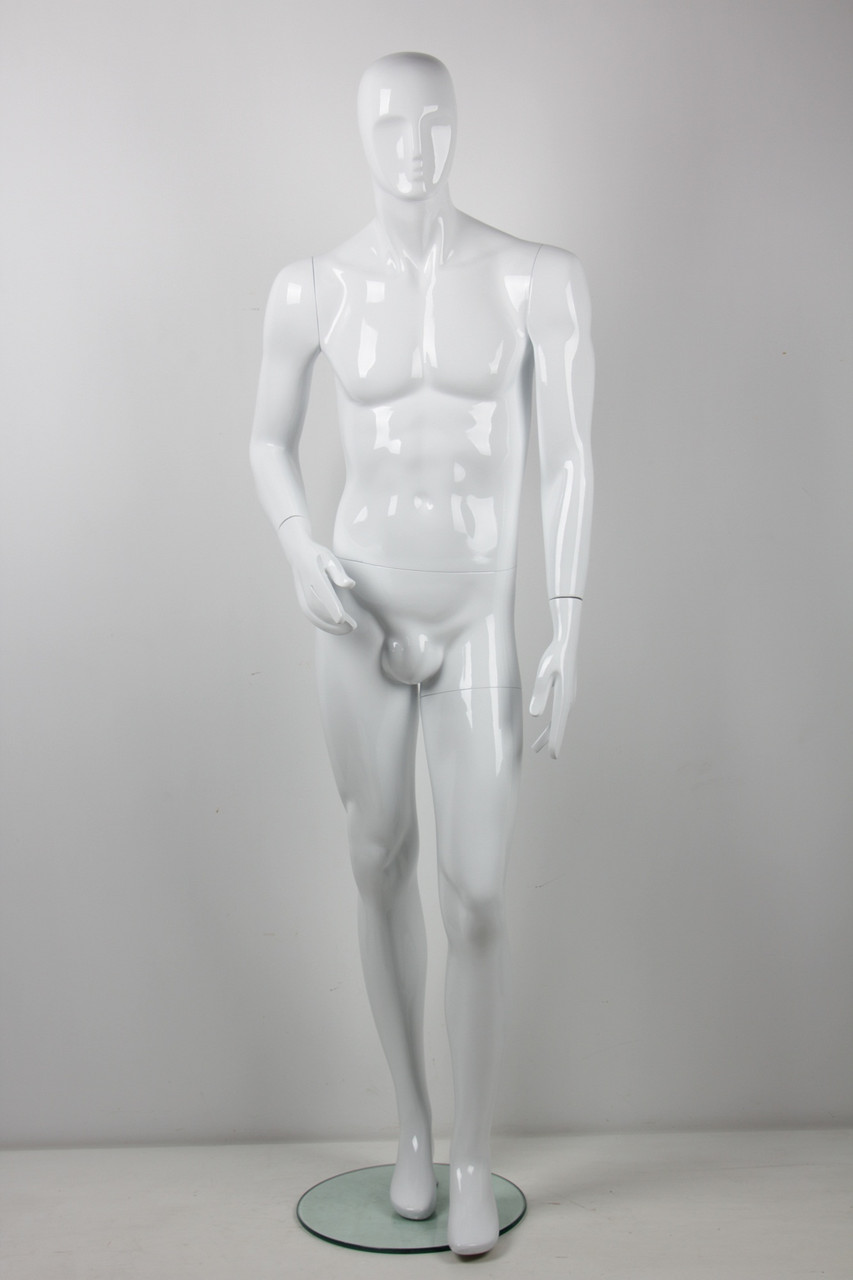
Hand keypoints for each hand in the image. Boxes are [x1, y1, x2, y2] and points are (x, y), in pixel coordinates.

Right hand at [278, 518, 356, 634]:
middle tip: (353, 627)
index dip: (332, 606)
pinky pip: (309, 614)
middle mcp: (305, 584)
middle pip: (318, 607)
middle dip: (334, 620)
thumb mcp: (331, 559)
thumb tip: (350, 585)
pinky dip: (321, 623)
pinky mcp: (301, 598)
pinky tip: (334, 627)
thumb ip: (339, 573)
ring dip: (328, 625)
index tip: (342, 619)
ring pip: (312, 614)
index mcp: (313, 573)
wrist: (297, 551)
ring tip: (346, 630)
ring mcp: (300, 592)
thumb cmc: (318, 555)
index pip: (324, 592)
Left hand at [528, 598, 580, 758]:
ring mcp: (568, 697)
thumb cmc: (554, 657)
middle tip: (547, 757)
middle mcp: (569, 700)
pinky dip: (551, 723)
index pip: (558, 724)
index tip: (553, 756)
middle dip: (552, 741)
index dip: (555, 741)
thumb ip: (540, 694)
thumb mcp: (543, 674)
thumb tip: (536, 715)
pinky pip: (557, 713)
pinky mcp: (565, 693)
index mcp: (565, 697)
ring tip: (537, 747)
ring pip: (557, 721)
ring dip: (549, 734)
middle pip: (559, 725)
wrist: (566, 643)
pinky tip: (544, 728)